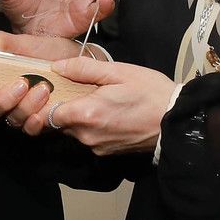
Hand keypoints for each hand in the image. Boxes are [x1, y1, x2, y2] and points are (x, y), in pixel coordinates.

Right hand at [0, 32, 83, 121]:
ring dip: (24, 107)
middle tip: (20, 83)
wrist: (77, 60)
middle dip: (2, 100)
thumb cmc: (48, 51)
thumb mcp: (25, 43)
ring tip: (42, 88)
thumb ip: (0, 42)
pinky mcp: (40, 120)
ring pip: (11, 120)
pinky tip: (41, 114)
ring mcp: (21, 111)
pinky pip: (30, 130)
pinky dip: (33, 124)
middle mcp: (4, 99)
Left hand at [23, 57, 175, 154]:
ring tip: (90, 98)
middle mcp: (86, 135)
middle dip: (57, 107)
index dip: (42, 101)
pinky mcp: (105, 152)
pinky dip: (87, 125)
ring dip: (74, 116)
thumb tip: (56, 67)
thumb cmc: (151, 93)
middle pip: (55, 123)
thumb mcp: (119, 72)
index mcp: (86, 114)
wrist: (177, 121)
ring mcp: (96, 146)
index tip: (48, 88)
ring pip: (70, 131)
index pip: (45, 113)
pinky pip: (86, 137)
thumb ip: (84, 69)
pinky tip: (103, 111)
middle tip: (68, 88)